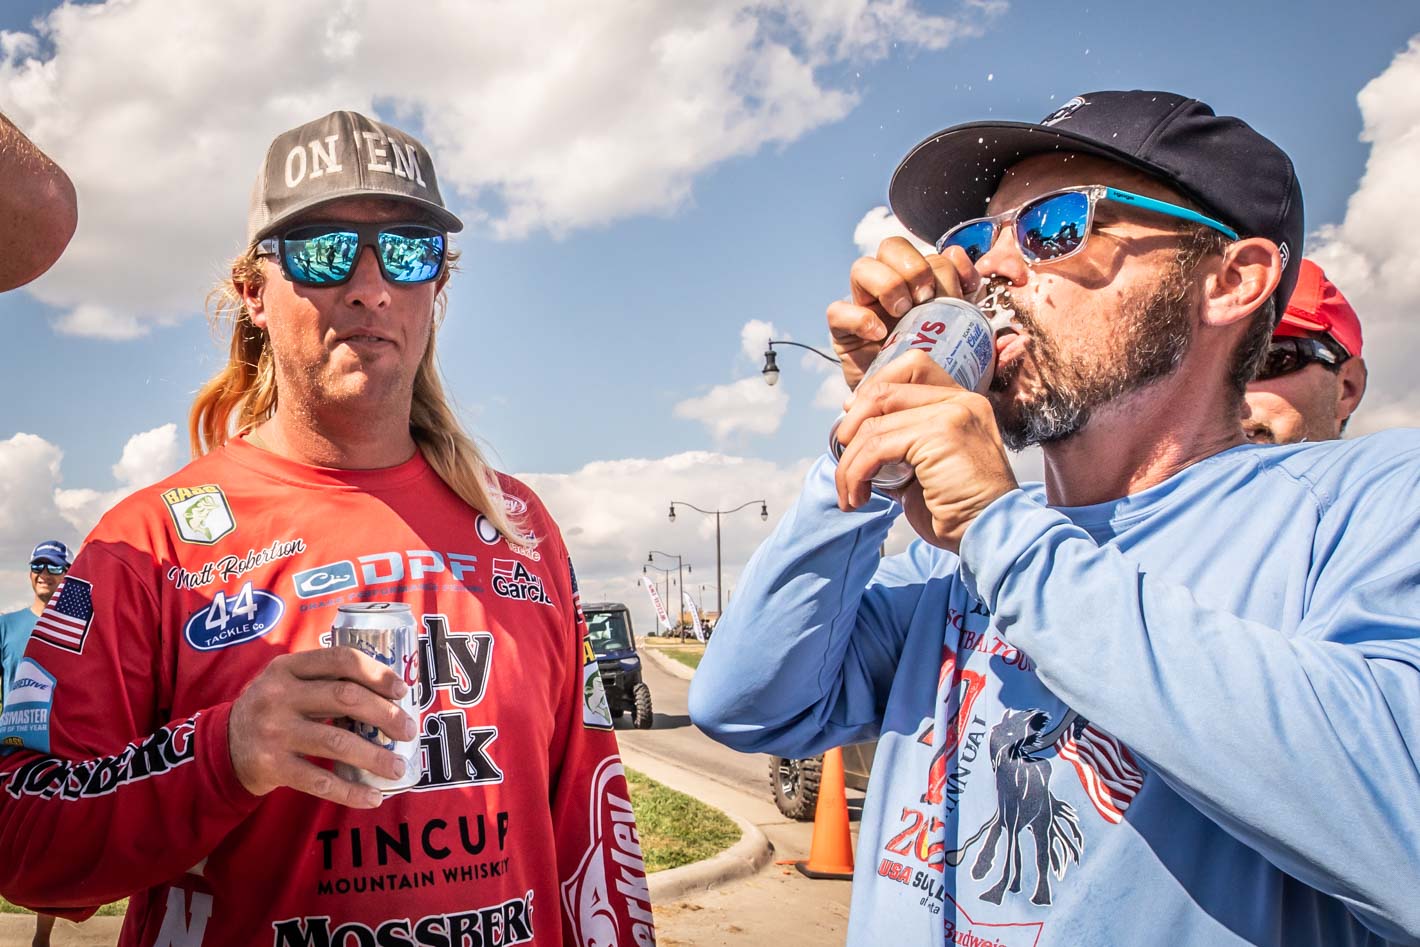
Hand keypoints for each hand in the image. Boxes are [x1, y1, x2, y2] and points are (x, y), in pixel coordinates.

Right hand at [228, 647, 416, 807]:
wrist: (222, 747)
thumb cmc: (273, 709)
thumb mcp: (288, 682)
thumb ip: (326, 679)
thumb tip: (392, 694)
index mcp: (287, 667)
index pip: (341, 660)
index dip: (377, 673)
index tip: (402, 690)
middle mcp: (278, 695)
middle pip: (345, 698)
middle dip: (385, 714)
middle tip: (409, 730)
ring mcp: (273, 732)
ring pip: (337, 742)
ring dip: (375, 756)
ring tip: (397, 767)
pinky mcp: (271, 767)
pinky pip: (320, 782)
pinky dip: (351, 792)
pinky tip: (373, 797)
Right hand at [826, 237, 981, 390]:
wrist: (909, 409)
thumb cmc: (937, 372)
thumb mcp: (961, 337)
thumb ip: (968, 305)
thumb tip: (968, 271)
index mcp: (922, 285)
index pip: (929, 252)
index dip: (948, 264)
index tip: (963, 291)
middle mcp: (891, 287)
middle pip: (891, 247)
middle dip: (914, 266)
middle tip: (927, 298)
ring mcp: (864, 306)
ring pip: (862, 267)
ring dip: (888, 284)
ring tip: (902, 312)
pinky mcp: (842, 331)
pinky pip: (838, 310)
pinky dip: (859, 318)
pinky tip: (879, 334)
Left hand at [834, 350, 1017, 552]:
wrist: (990, 534)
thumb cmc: (958, 509)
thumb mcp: (924, 466)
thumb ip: (899, 443)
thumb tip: (854, 433)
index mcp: (961, 402)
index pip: (910, 367)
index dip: (872, 390)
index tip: (854, 423)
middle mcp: (961, 400)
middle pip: (885, 389)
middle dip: (851, 424)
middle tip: (843, 458)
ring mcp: (953, 414)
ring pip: (874, 424)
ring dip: (849, 462)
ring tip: (850, 492)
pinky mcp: (941, 434)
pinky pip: (877, 447)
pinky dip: (856, 473)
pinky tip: (858, 496)